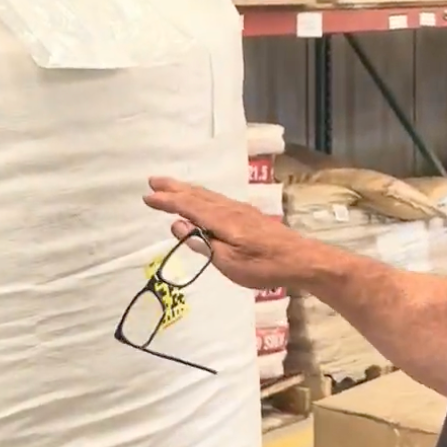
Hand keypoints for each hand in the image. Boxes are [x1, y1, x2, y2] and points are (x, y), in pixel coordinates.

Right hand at [144, 176, 314, 290]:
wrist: (299, 259)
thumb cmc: (263, 266)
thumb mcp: (228, 262)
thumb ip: (202, 243)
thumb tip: (177, 224)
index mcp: (222, 220)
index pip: (189, 207)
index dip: (168, 201)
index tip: (147, 197)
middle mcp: (230, 209)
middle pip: (198, 195)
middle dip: (175, 188)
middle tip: (153, 180)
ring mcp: (241, 211)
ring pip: (208, 196)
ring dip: (187, 190)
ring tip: (170, 186)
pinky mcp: (248, 215)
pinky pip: (217, 200)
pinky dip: (202, 196)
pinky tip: (201, 200)